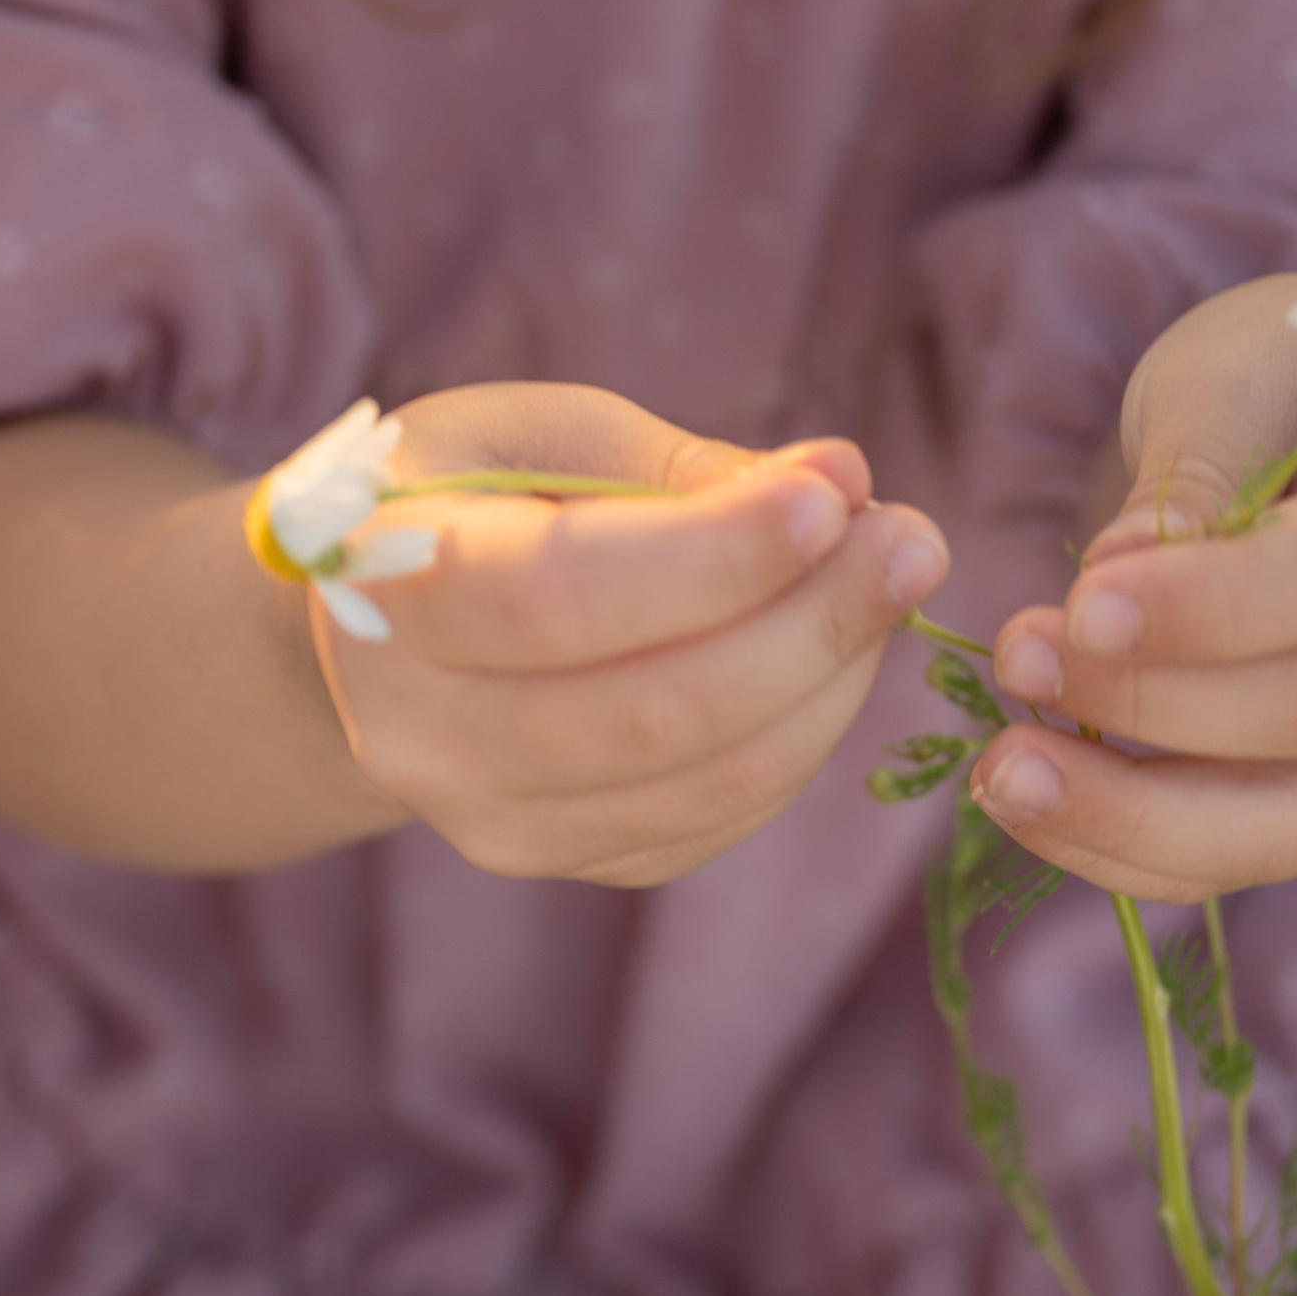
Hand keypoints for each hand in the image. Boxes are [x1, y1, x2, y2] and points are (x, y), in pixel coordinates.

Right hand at [307, 381, 948, 886]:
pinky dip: (804, 735)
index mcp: (387, 586)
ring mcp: (488, 819)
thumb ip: (688, 468)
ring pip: (705, 779)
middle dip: (812, 621)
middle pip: (652, 710)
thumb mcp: (546, 434)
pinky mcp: (561, 861)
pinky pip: (718, 819)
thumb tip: (846, 486)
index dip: (714, 556)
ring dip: (831, 680)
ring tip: (888, 581)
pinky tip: (830, 655)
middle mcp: (421, 731)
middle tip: (909, 540)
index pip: (559, 595)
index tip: (836, 496)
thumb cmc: (478, 498)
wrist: (387, 630)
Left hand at [969, 274, 1296, 904]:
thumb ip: (1195, 459)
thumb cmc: (1295, 377)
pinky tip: (1040, 805)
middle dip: (1154, 703)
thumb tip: (1120, 580)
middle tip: (1016, 660)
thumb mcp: (1240, 362)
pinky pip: (1260, 853)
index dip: (1222, 604)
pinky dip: (1140, 847)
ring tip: (1004, 771)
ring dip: (1135, 811)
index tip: (1083, 604)